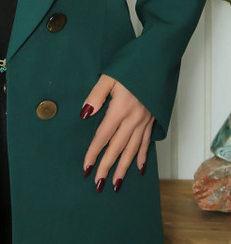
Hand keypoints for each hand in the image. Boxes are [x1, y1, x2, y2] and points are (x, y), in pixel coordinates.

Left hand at [80, 74, 154, 191]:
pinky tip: (139, 168)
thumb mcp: (109, 76)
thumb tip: (84, 114)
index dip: (93, 153)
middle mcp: (134, 118)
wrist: (159, 59)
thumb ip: (96, 96)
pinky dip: (142, 156)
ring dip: (124, 167)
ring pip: (133, 149)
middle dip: (107, 167)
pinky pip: (146, 141)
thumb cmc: (132, 65)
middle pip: (117, 148)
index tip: (86, 167)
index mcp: (120, 109)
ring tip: (116, 183)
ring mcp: (145, 120)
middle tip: (98, 184)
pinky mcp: (153, 118)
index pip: (103, 136)